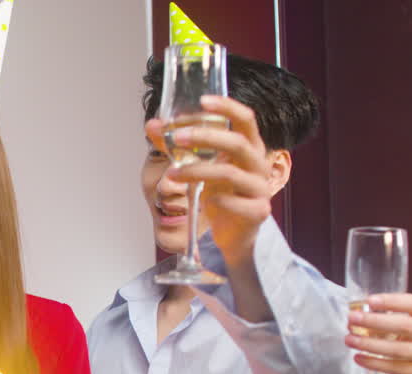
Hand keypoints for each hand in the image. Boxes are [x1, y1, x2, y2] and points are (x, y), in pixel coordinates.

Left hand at [147, 95, 272, 265]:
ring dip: (197, 171)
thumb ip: (178, 146)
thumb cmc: (220, 193)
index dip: (227, 107)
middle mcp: (258, 164)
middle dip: (204, 137)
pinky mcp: (257, 211)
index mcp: (249, 147)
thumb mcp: (199, 166)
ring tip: (172, 174)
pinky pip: (233, 202)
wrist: (234, 234)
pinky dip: (214, 199)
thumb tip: (152, 125)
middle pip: (236, 143)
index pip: (245, 119)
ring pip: (229, 173)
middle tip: (177, 137)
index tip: (203, 101)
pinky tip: (200, 200)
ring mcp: (260, 188)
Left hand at [347, 293, 411, 373]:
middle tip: (351, 319)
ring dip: (370, 344)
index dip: (391, 301)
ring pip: (398, 349)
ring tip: (349, 340)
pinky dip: (375, 363)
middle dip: (374, 322)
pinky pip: (397, 368)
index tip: (370, 300)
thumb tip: (360, 316)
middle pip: (403, 325)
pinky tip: (359, 358)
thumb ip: (397, 320)